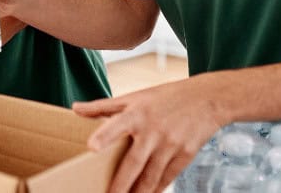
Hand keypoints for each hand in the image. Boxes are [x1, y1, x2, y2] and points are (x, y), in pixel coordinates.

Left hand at [72, 78, 225, 192]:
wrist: (206, 99)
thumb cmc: (164, 97)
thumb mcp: (134, 97)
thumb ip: (103, 106)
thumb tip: (74, 109)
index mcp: (136, 113)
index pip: (116, 124)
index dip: (104, 135)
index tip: (91, 147)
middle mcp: (152, 130)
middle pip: (133, 163)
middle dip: (120, 185)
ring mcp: (170, 144)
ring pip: (150, 177)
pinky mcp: (185, 155)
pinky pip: (167, 178)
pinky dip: (156, 189)